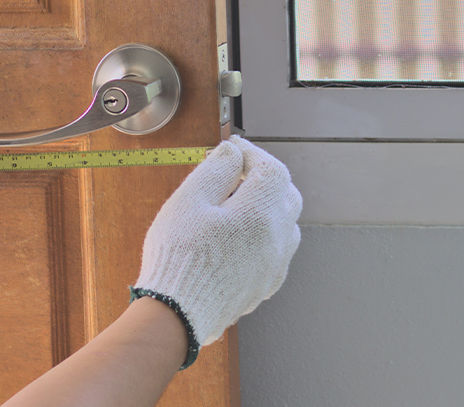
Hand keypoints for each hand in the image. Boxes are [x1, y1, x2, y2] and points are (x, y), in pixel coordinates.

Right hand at [132, 136, 301, 366]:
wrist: (177, 313)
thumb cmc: (179, 255)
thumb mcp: (189, 200)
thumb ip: (216, 170)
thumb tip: (233, 153)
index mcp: (260, 213)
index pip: (271, 169)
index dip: (252, 153)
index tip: (231, 149)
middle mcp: (276, 239)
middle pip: (286, 196)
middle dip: (263, 178)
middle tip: (234, 173)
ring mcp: (274, 266)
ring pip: (286, 225)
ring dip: (267, 207)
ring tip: (236, 205)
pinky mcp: (265, 286)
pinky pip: (277, 252)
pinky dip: (264, 236)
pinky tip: (239, 239)